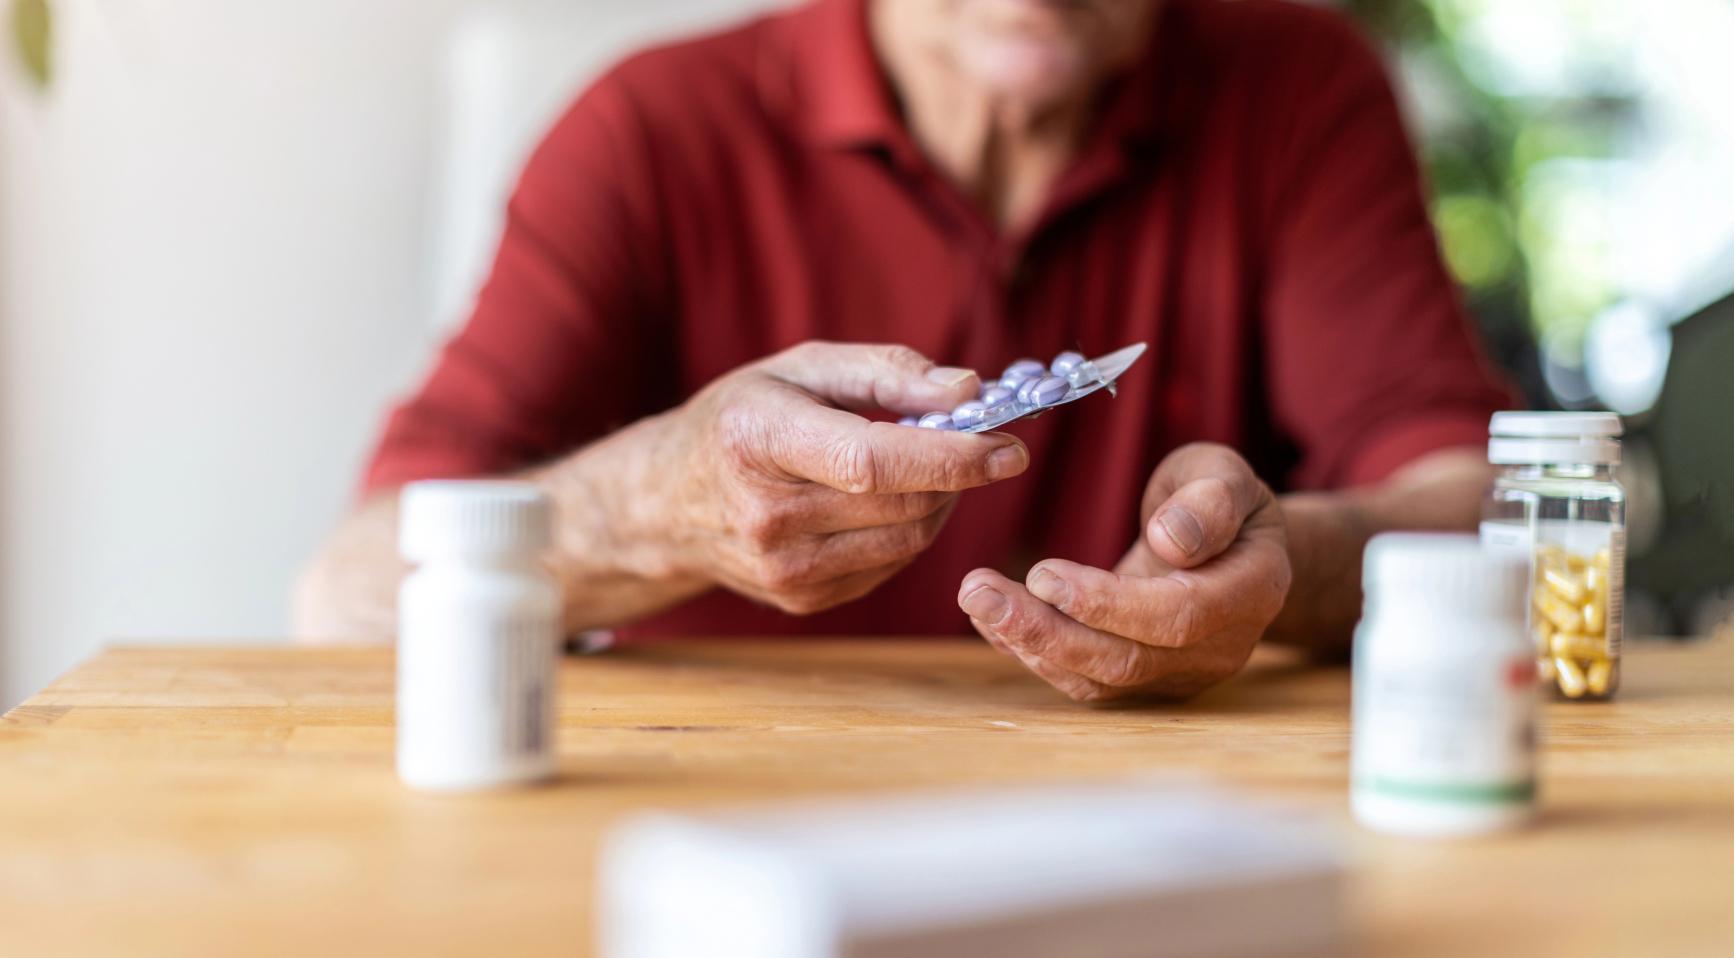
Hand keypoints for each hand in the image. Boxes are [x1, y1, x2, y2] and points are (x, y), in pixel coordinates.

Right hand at [642, 342, 1028, 613]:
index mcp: (759, 442)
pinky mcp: (801, 599)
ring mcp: (782, 569)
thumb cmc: (741, 419)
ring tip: (926, 466)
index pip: (873, 462)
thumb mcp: (800, 368)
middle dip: (960, 474)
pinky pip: (890, 564)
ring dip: (941, 502)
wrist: (666, 502)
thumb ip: (887, 372)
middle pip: (903, 503)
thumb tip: (968, 389)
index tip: (1010, 445)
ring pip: (908, 539)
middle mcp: (766, 515)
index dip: (952, 456)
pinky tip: (886, 501)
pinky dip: (910, 530)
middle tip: (979, 442)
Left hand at [957, 443, 1290, 701]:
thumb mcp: (1224, 476)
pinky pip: (1085, 679)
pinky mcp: (1144, 681)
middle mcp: (1219, 648)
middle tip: (977, 591)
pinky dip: (1034, 651)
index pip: (1178, 615)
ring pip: (1099, 679)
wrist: (1231, 544)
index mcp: (1251, 591)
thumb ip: (1209, 502)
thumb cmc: (1220, 499)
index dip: (1109, 603)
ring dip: (1029, 644)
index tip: (1043, 574)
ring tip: (975, 599)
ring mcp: (1180, 673)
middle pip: (1127, 660)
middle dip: (1046, 631)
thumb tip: (1171, 539)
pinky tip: (992, 619)